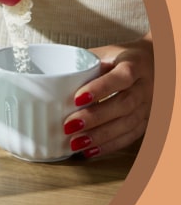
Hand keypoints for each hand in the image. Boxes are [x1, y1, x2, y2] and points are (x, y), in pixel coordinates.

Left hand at [63, 35, 153, 157]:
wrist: (155, 63)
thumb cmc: (120, 58)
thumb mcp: (104, 53)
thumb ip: (82, 64)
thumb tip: (48, 75)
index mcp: (135, 65)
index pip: (121, 77)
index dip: (100, 88)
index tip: (77, 98)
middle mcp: (145, 86)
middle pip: (124, 105)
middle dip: (95, 118)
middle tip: (69, 126)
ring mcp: (149, 105)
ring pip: (128, 124)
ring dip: (100, 136)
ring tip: (76, 143)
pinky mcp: (146, 121)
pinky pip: (130, 137)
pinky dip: (109, 146)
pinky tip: (90, 151)